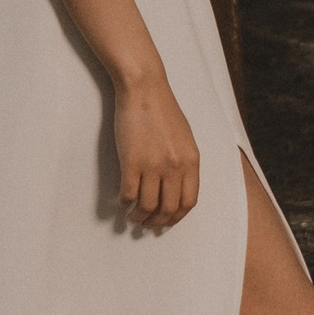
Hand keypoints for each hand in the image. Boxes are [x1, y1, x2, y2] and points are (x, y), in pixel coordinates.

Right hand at [115, 76, 200, 229]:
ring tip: (134, 217)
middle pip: (168, 208)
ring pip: (147, 206)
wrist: (144, 90)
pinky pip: (129, 193)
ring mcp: (153, 166)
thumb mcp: (185, 138)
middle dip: (158, 221)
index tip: (167, 221)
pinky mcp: (131, 162)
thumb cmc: (163, 110)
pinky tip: (123, 201)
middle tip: (148, 224)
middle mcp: (174, 167)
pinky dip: (125, 202)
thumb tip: (178, 186)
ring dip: (139, 217)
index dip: (177, 216)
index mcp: (191, 161)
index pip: (188, 202)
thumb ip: (184, 162)